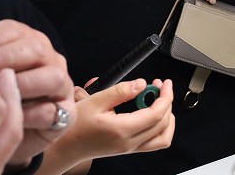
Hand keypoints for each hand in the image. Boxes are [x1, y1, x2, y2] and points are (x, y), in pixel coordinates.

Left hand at [0, 19, 76, 165]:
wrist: (5, 132)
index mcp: (27, 42)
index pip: (14, 30)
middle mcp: (49, 59)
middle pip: (35, 48)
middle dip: (6, 56)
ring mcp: (62, 85)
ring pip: (52, 76)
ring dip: (23, 82)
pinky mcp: (66, 114)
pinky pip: (52, 110)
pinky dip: (30, 112)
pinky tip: (8, 113)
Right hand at [41, 78, 173, 174]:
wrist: (66, 145)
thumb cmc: (75, 125)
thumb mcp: (93, 101)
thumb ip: (119, 91)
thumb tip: (140, 84)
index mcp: (122, 129)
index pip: (155, 114)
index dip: (164, 97)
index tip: (163, 84)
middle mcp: (129, 142)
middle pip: (163, 124)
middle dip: (167, 103)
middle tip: (159, 87)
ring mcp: (130, 148)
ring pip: (163, 138)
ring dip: (168, 119)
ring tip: (160, 102)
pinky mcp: (128, 149)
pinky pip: (155, 143)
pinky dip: (161, 129)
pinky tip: (152, 116)